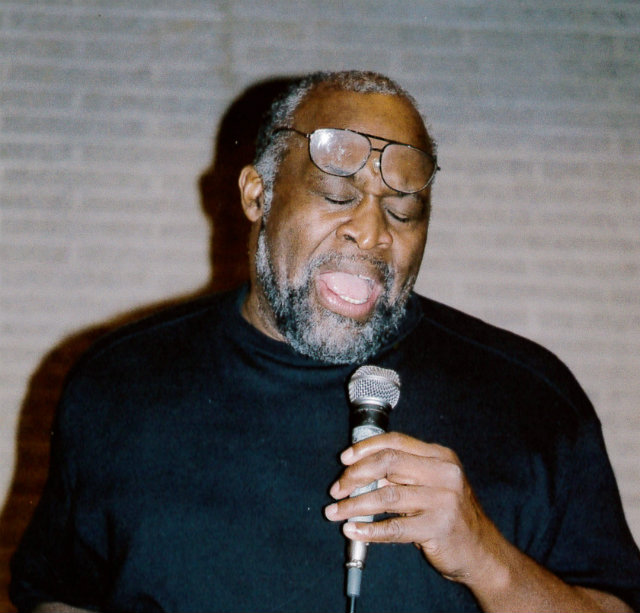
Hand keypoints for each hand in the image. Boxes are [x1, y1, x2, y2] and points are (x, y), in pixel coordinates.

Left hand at [324, 432, 506, 585]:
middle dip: (355, 476)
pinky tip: (353, 530)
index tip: (344, 459)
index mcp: (440, 456)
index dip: (366, 448)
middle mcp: (444, 473)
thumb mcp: (431, 485)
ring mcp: (444, 500)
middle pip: (388, 464)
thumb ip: (402, 475)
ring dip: (355, 504)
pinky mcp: (439, 527)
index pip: (396, 442)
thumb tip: (359, 473)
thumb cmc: (449, 515)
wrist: (482, 552)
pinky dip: (370, 529)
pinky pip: (395, 527)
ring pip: (387, 496)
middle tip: (336, 490)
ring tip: (335, 512)